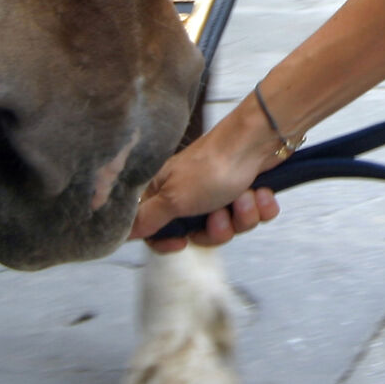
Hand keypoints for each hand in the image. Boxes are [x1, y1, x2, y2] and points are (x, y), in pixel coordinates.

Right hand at [131, 100, 283, 252]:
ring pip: (232, 226)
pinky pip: (256, 215)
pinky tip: (260, 191)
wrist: (258, 141)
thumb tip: (124, 231)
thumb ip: (147, 219)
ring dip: (242, 215)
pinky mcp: (250, 190)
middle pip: (201, 234)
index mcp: (168, 192)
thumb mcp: (173, 198)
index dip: (168, 241)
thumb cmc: (213, 165)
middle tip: (220, 214)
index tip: (181, 241)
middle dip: (216, 229)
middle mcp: (194, 193)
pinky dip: (261, 206)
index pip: (157, 229)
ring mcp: (223, 191)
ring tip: (244, 196)